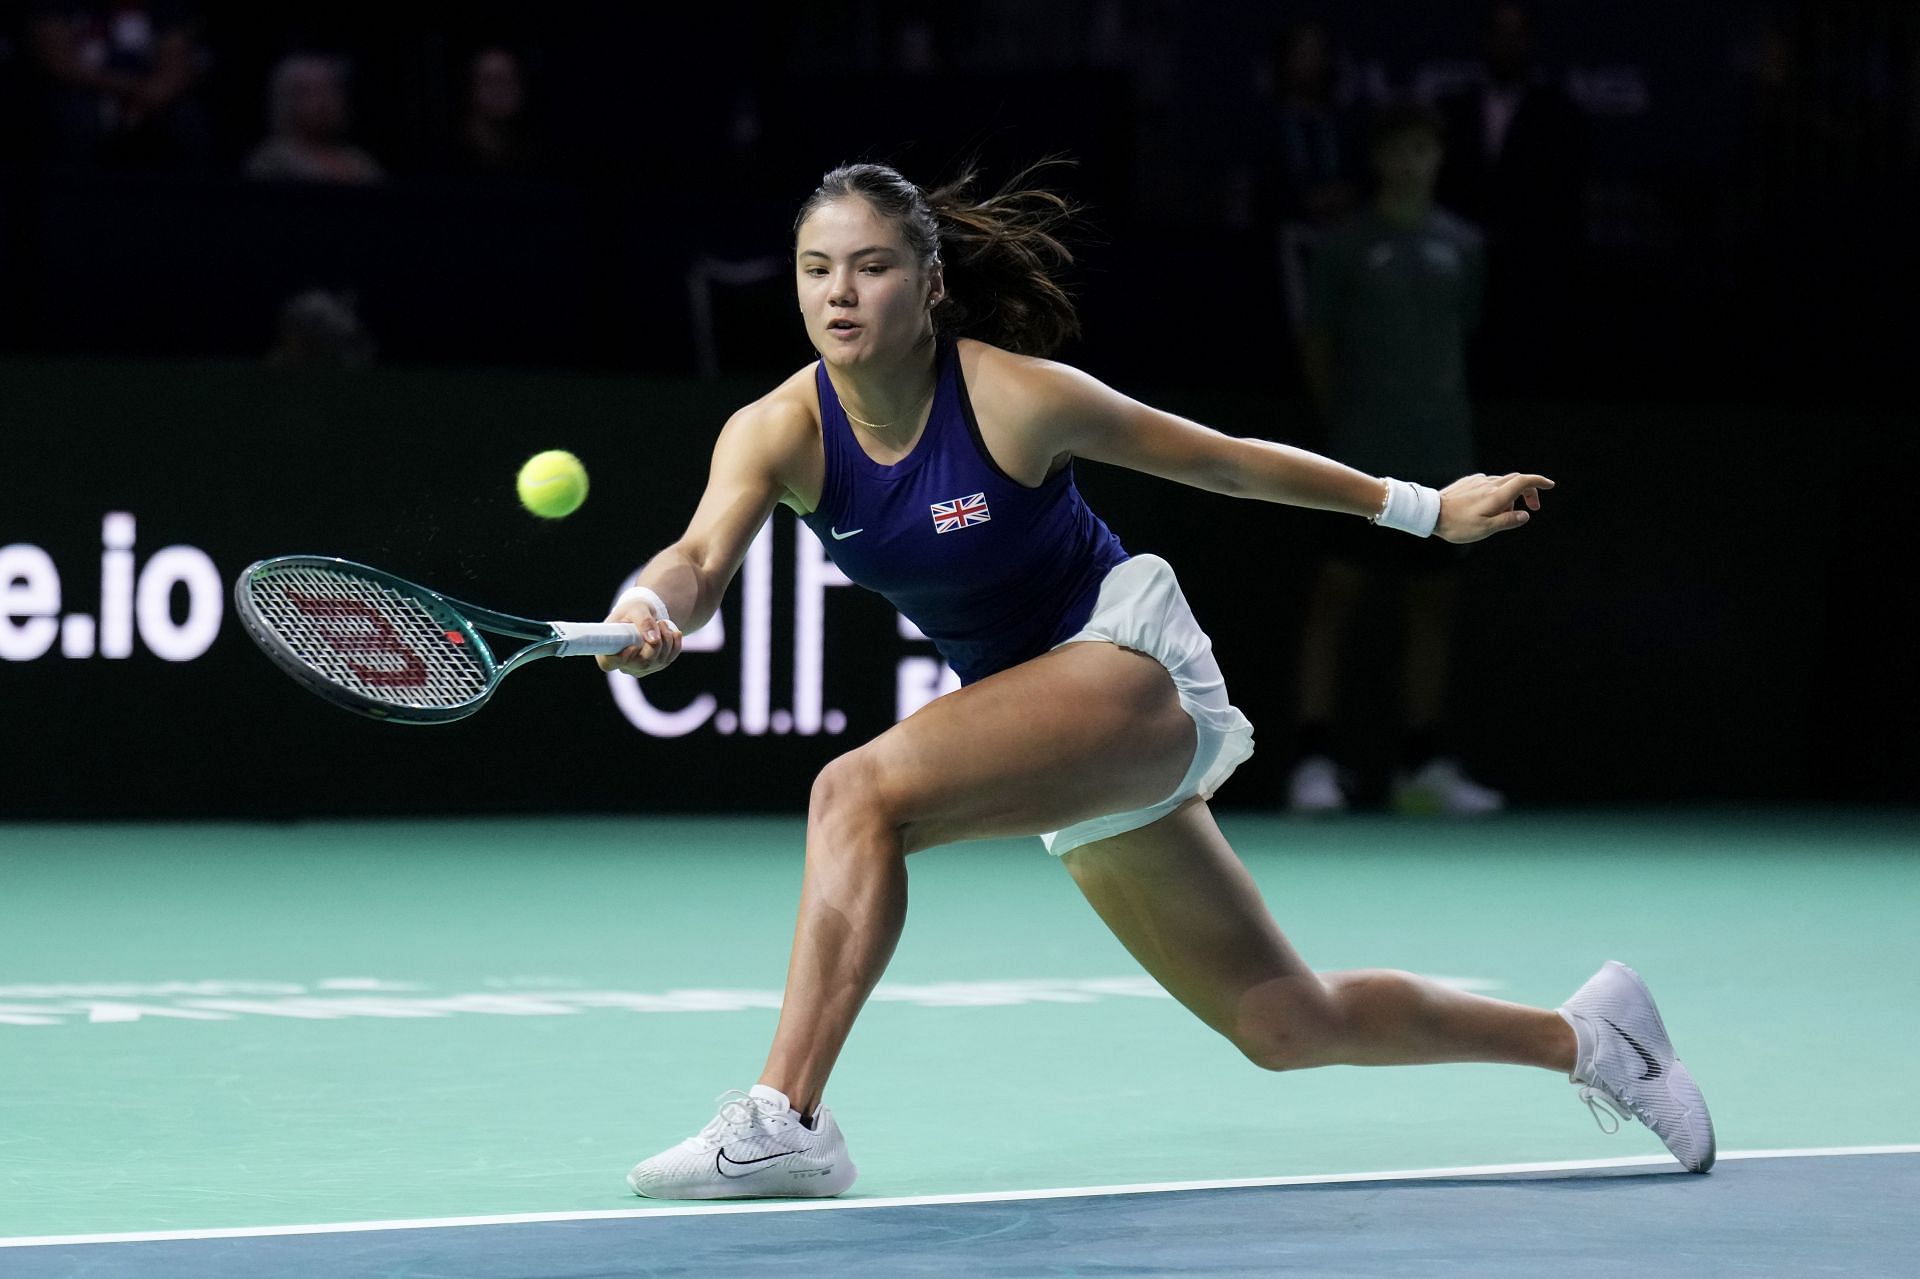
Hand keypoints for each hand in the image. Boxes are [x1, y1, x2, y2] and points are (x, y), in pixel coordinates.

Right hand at [595, 589, 683, 677]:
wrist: (643, 613)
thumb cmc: (633, 610)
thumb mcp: (637, 608)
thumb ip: (643, 621)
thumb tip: (654, 640)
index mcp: (608, 648)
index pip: (608, 663)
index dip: (620, 659)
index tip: (633, 646)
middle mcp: (622, 663)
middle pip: (641, 663)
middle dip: (656, 643)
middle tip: (660, 623)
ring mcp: (639, 668)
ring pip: (658, 662)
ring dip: (667, 641)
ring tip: (664, 623)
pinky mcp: (654, 666)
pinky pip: (668, 660)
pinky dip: (675, 645)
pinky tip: (674, 632)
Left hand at [1435, 472, 1553, 543]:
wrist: (1431, 513)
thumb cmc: (1457, 525)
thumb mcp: (1485, 529)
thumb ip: (1507, 521)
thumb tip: (1525, 515)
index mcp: (1496, 496)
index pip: (1524, 481)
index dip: (1539, 481)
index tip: (1550, 485)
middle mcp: (1489, 485)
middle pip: (1516, 480)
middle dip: (1529, 491)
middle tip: (1532, 508)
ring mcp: (1478, 482)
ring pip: (1503, 482)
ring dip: (1511, 495)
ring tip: (1502, 515)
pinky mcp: (1469, 482)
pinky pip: (1489, 484)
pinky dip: (1496, 492)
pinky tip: (1486, 506)